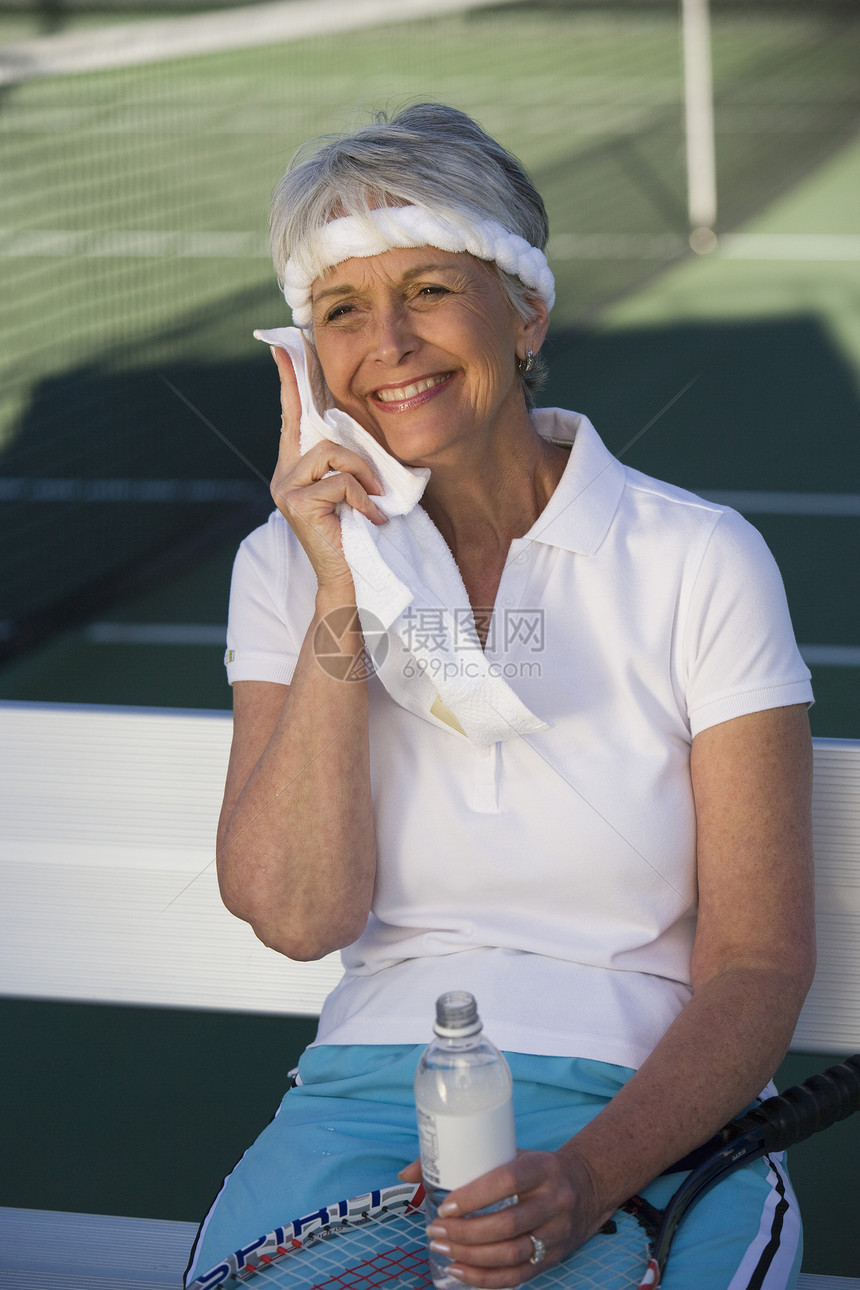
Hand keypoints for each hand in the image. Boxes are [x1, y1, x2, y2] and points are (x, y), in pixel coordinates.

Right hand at [267, 345, 387, 588]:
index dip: (290, 380)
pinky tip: (369, 521)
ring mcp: (286, 488)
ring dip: (364, 479)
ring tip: (375, 506)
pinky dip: (362, 499)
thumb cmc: (359, 535)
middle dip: (355, 456)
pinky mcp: (296, 503)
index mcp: (297, 466)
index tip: (283, 345)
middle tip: (377, 487)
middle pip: (321, 434)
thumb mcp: (356, 489)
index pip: (293, 415)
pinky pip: (339, 481)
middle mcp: (284, 474)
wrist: (350, 580)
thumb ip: (350, 461)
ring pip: (334, 455)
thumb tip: (359, 433)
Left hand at [399, 1149, 610, 1286]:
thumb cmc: (535, 1168)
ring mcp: (557, 1232)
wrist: (586, 1186)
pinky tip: (460, 1272)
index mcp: (542, 1167)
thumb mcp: (509, 1153)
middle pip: (508, 1224)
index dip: (474, 1196)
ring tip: (442, 1248)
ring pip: (512, 1253)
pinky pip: (519, 1275)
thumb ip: (462, 1159)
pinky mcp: (555, 1257)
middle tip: (435, 1230)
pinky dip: (486, 1279)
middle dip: (466, 1232)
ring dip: (472, 1256)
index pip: (507, 1181)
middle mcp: (554, 1200)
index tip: (444, 1206)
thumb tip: (407, 1174)